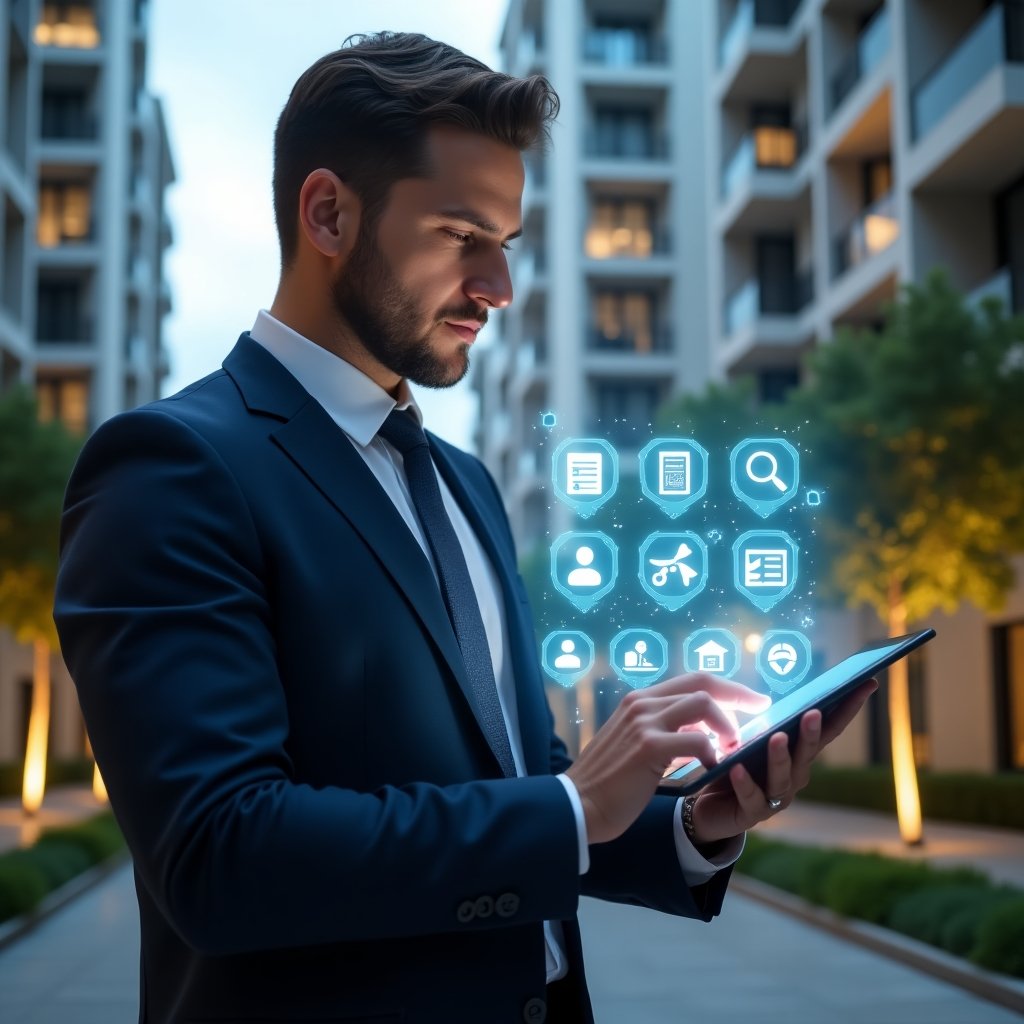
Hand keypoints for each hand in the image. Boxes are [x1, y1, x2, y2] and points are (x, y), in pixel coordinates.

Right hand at [565, 673, 771, 844]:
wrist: (579, 804)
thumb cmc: (608, 780)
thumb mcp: (632, 742)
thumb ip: (660, 728)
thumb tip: (699, 727)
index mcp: (639, 700)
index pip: (692, 679)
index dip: (726, 686)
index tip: (751, 698)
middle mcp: (642, 703)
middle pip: (702, 683)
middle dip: (738, 695)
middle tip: (761, 710)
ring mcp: (644, 721)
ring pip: (703, 704)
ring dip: (726, 725)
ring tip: (732, 746)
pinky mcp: (649, 746)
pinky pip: (698, 740)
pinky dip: (712, 752)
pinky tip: (711, 766)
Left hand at [689, 678, 877, 843]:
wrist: (708, 807)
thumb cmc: (735, 769)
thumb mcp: (748, 741)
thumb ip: (760, 724)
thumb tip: (766, 699)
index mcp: (797, 755)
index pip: (826, 729)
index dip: (847, 708)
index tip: (866, 684)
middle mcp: (793, 777)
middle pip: (808, 752)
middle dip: (812, 732)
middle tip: (813, 712)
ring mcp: (776, 798)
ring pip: (783, 776)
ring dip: (781, 756)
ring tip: (777, 737)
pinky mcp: (753, 813)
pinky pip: (751, 796)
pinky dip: (745, 782)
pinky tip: (737, 768)